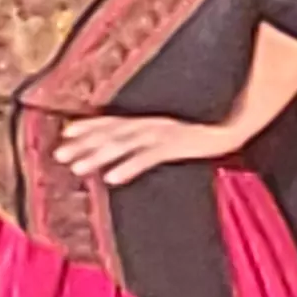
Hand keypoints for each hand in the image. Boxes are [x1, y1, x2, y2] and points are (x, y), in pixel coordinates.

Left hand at [52, 115, 236, 188]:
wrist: (238, 120)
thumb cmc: (210, 123)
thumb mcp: (179, 128)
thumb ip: (156, 135)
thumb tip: (132, 148)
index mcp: (151, 117)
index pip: (113, 120)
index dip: (88, 126)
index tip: (65, 134)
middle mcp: (152, 122)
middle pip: (110, 133)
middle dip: (83, 144)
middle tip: (57, 155)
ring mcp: (164, 133)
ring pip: (122, 144)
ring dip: (97, 155)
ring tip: (75, 167)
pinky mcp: (178, 145)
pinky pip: (147, 158)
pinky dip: (128, 166)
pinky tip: (110, 178)